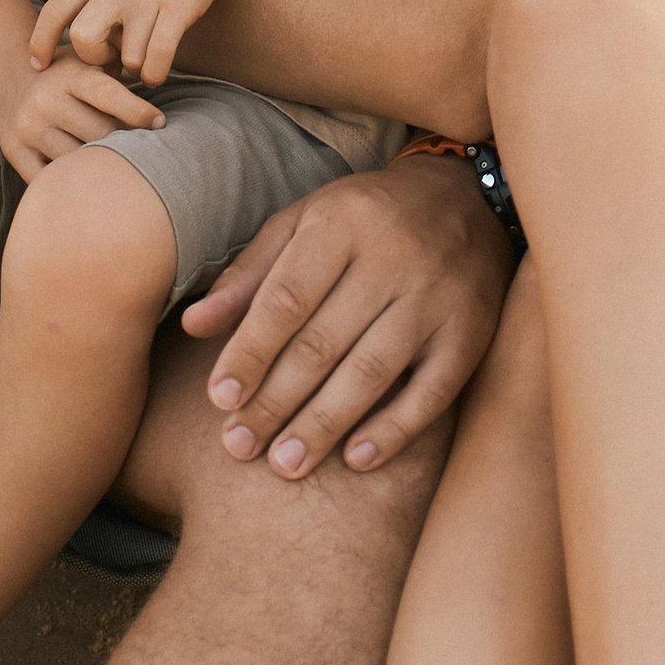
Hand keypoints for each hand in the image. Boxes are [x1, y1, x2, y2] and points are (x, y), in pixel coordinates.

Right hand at [0, 54, 165, 180]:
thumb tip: (155, 65)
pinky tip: (88, 177)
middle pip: (99, 134)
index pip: (107, 95)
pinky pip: (52, 177)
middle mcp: (45, 100)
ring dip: (102, 164)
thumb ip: (121, 59)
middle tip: (146, 149)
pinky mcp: (15, 151)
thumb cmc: (67, 73)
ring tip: (122, 165)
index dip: (137, 111)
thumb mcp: (89, 58)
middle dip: (125, 142)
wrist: (10, 77)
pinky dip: (72, 178)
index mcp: (69, 75)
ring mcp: (28, 128)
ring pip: (78, 159)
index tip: (160, 123)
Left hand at [28, 0, 240, 86]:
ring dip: (134, 68)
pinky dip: (155, 73)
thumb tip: (86, 13)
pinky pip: (158, 57)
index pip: (54, 10)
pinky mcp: (180, 7)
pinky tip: (159, 69)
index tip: (39, 64)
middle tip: (112, 58)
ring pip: (127, 57)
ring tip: (144, 63)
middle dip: (95, 58)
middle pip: (82, 39)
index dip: (39, 42)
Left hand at [182, 153, 510, 477]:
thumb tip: (193, 326)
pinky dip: (394, 430)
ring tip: (285, 464)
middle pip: (323, 343)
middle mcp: (393, 257)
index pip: (286, 299)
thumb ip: (250, 274)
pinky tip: (356, 459)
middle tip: (239, 446)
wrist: (466, 199)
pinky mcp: (471, 332)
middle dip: (276, 401)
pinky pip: (431, 391)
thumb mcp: (303, 224)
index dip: (250, 353)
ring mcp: (437, 297)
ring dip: (324, 425)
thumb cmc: (365, 218)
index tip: (220, 400)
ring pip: (372, 372)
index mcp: (341, 223)